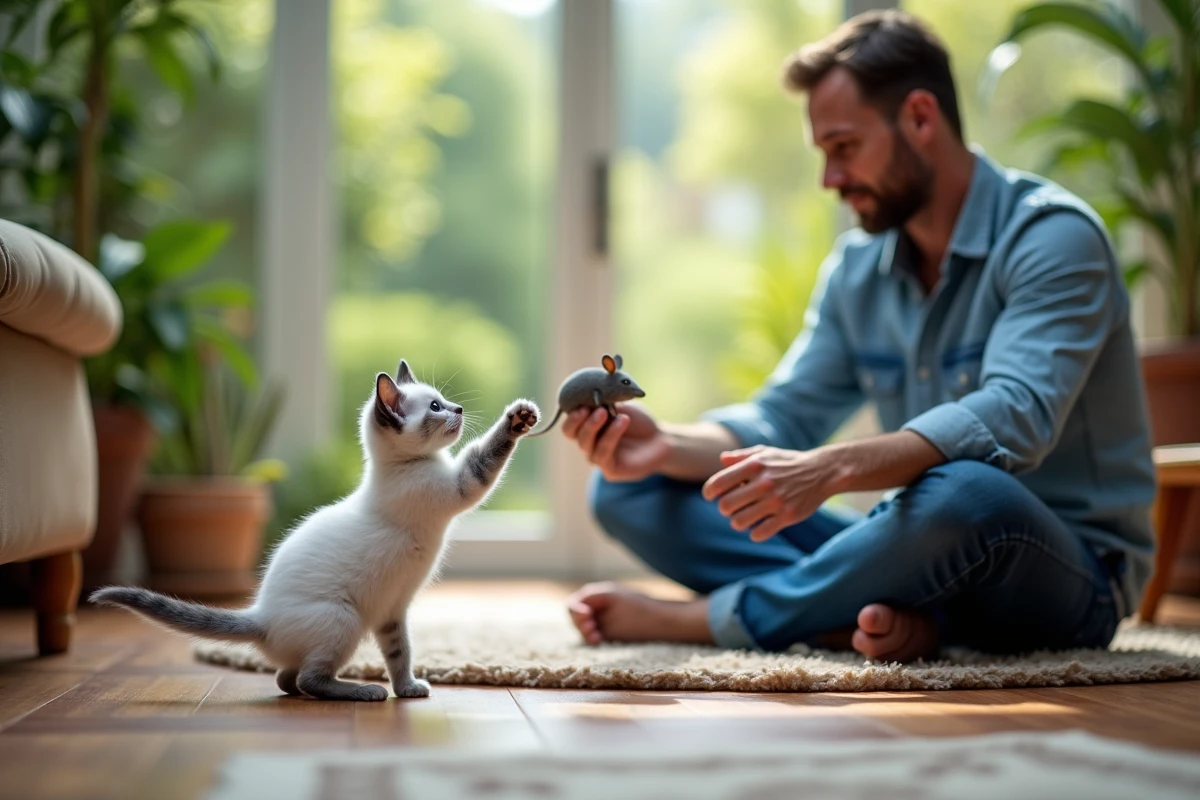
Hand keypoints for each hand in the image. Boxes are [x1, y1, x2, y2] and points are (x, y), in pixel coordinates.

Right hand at [562, 401, 670, 481]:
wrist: (660, 438)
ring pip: (586, 445)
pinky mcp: (609, 470)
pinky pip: (603, 454)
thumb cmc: (638, 421)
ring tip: (616, 415)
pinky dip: (611, 436)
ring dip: (597, 427)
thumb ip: (605, 402)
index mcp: (586, 427)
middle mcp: (589, 443)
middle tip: (596, 409)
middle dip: (582, 421)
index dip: (571, 416)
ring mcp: (597, 457)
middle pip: (573, 435)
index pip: (569, 425)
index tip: (582, 404)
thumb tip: (592, 393)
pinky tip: (622, 422)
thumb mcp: (620, 405)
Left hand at [701, 445, 837, 541]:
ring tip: (745, 517)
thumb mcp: (765, 453)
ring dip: (739, 522)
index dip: (709, 493)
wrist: (822, 471)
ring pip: (739, 522)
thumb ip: (741, 456)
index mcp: (754, 465)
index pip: (717, 484)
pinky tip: (760, 525)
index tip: (712, 497)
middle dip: (725, 509)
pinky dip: (755, 533)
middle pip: (725, 506)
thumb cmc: (787, 462)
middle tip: (732, 508)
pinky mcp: (787, 516)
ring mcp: (776, 501)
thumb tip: (721, 459)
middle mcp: (763, 483)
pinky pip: (759, 533)